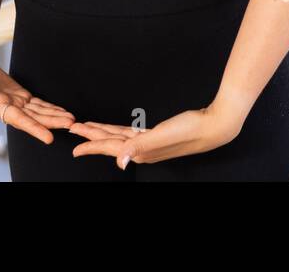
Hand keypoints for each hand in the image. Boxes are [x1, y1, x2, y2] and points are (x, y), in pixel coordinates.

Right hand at [0, 50, 75, 144]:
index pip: (16, 119)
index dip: (33, 128)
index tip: (48, 137)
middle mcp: (5, 107)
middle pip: (32, 118)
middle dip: (51, 123)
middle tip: (72, 125)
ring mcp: (14, 102)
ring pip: (38, 112)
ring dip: (54, 117)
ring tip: (72, 120)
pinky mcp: (19, 95)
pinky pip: (37, 104)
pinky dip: (50, 108)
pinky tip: (62, 112)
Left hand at [67, 102, 242, 169]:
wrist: (214, 125)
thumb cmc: (191, 129)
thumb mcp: (162, 136)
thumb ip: (139, 147)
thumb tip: (119, 162)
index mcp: (141, 151)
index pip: (110, 148)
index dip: (91, 145)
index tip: (73, 145)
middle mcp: (143, 150)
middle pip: (111, 142)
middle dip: (92, 136)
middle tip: (74, 129)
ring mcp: (150, 144)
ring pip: (119, 137)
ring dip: (103, 133)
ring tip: (88, 128)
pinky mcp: (158, 136)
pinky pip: (131, 134)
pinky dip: (120, 131)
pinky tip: (116, 130)